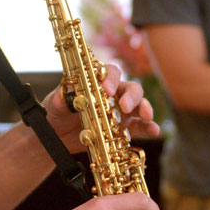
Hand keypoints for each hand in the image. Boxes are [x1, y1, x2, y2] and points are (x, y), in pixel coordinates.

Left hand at [41, 63, 160, 153]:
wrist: (56, 136)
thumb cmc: (56, 113)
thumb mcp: (54, 103)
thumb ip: (62, 98)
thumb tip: (67, 94)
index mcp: (97, 82)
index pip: (109, 72)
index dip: (111, 78)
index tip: (106, 89)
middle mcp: (112, 94)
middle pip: (130, 87)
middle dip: (131, 95)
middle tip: (125, 106)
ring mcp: (120, 112)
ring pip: (138, 105)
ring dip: (144, 108)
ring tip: (146, 116)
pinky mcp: (123, 129)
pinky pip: (139, 126)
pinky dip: (149, 127)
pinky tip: (154, 130)